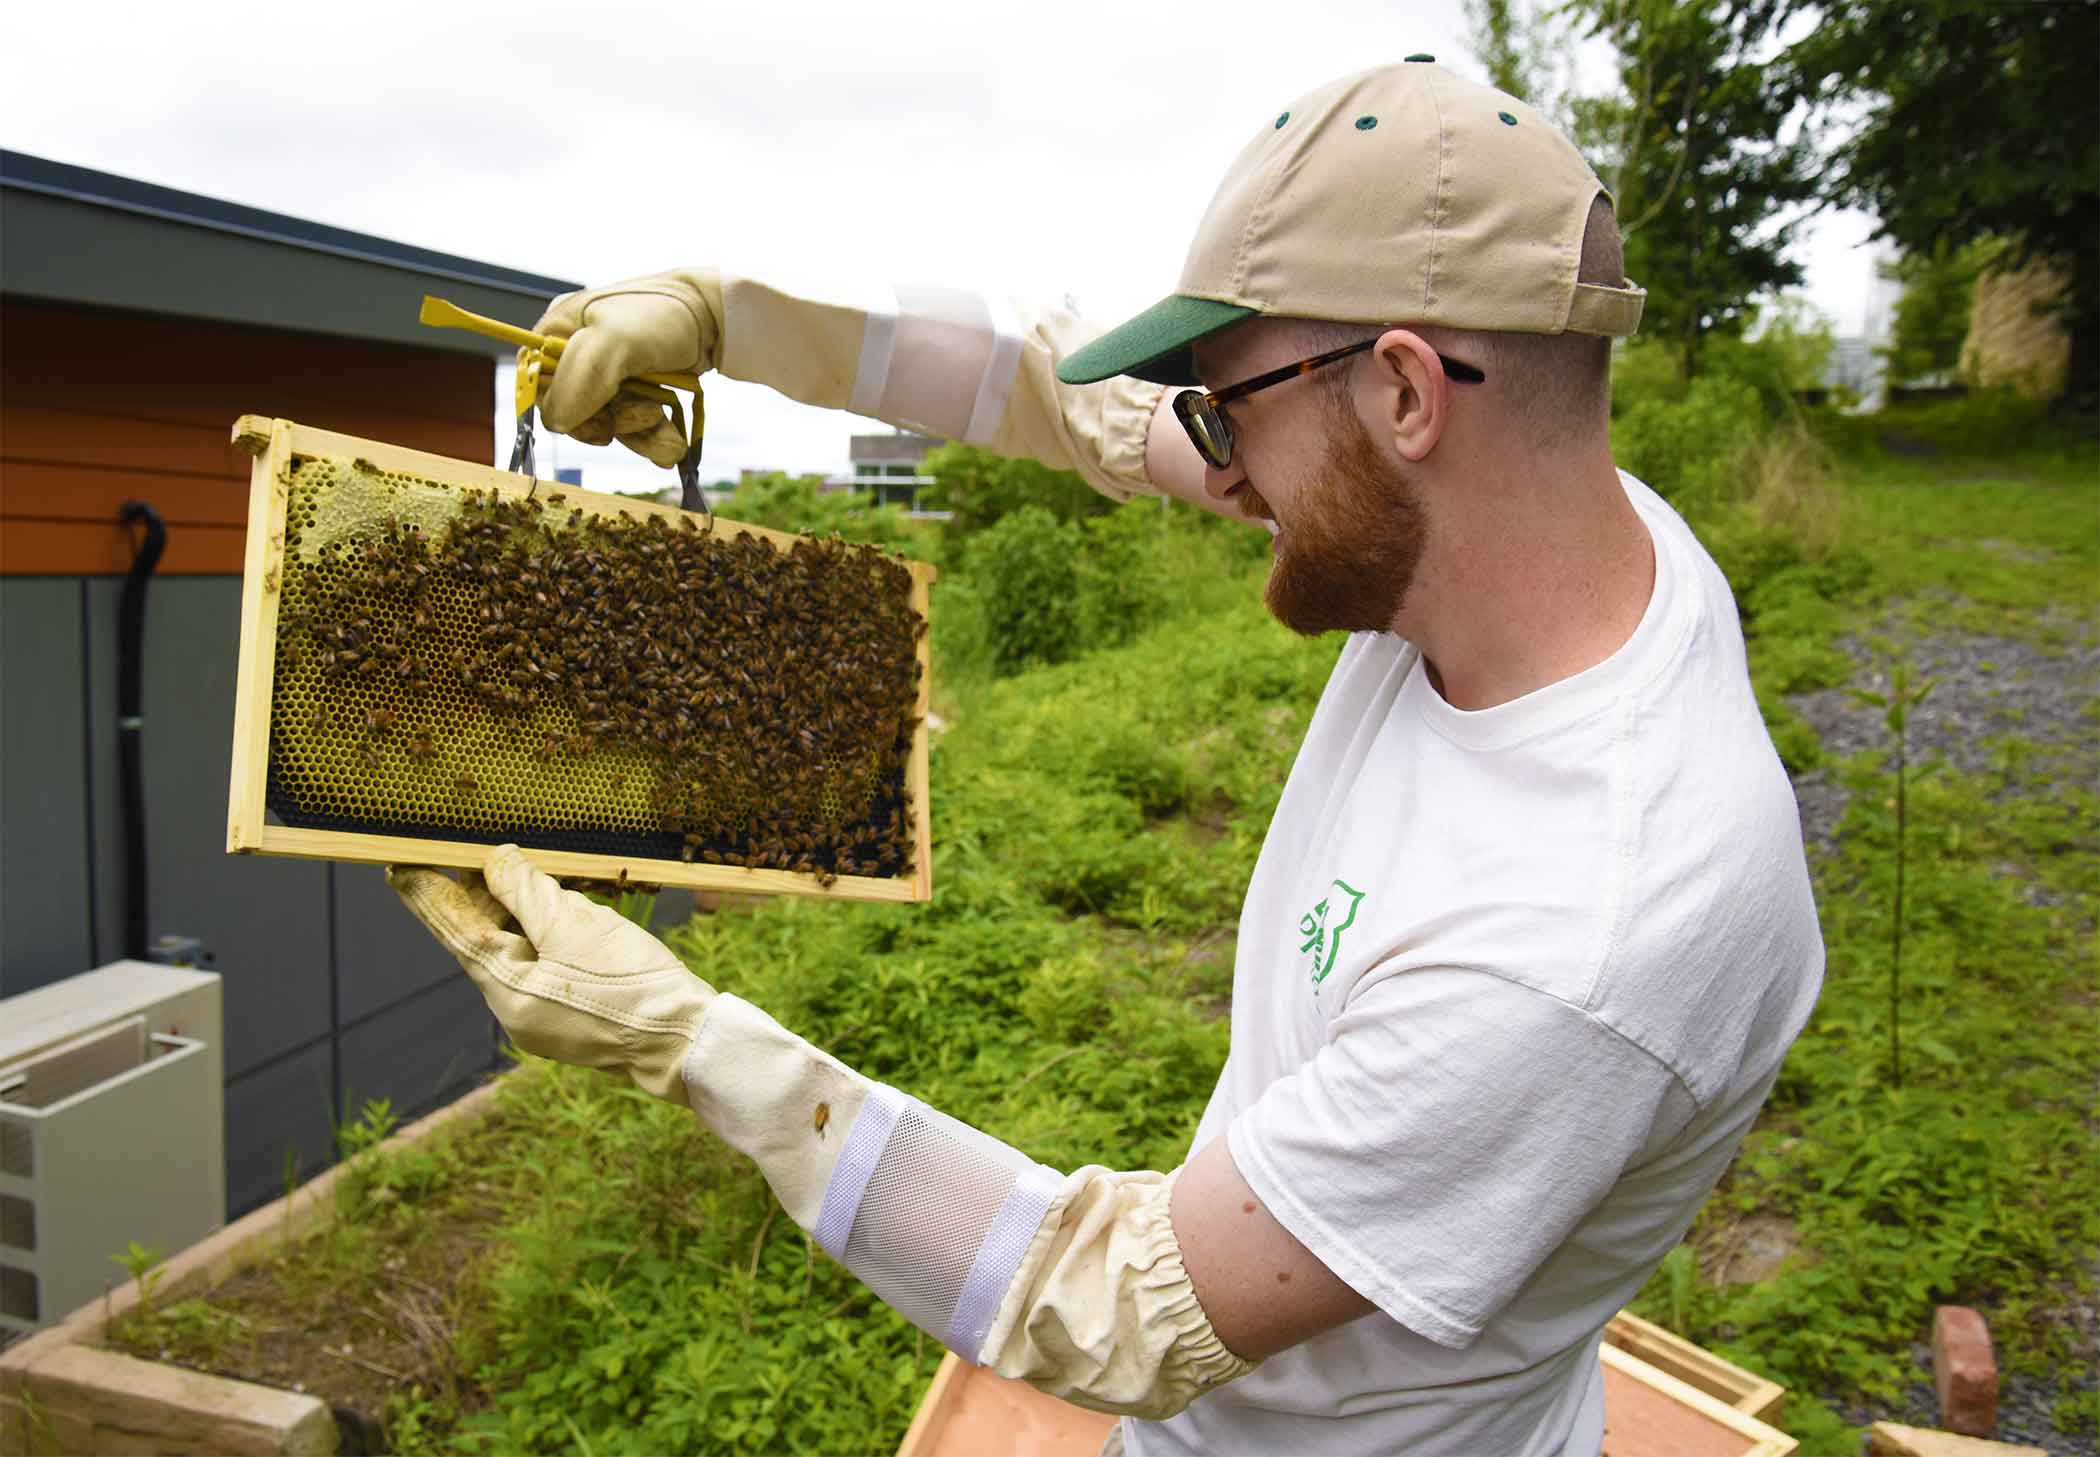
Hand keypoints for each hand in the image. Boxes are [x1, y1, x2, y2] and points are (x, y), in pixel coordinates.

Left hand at [388, 845, 713, 1102]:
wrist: (685, 1040)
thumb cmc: (631, 982)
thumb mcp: (576, 925)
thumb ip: (527, 891)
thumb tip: (495, 862)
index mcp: (506, 990)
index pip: (453, 931)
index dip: (426, 894)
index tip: (399, 866)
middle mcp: (513, 1011)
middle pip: (486, 941)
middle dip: (489, 898)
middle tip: (493, 857)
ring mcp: (540, 1021)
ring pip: (519, 954)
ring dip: (524, 918)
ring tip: (544, 884)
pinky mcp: (567, 1020)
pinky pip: (543, 971)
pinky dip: (547, 940)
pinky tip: (570, 920)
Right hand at [532, 268, 723, 465]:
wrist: (716, 317)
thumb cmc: (663, 315)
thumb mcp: (615, 340)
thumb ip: (581, 379)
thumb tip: (557, 422)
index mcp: (558, 333)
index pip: (537, 385)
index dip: (563, 409)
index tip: (597, 419)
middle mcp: (578, 356)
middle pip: (576, 413)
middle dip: (616, 423)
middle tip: (648, 413)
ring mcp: (608, 376)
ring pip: (610, 426)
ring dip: (641, 436)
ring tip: (669, 436)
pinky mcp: (636, 392)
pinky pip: (634, 429)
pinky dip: (654, 439)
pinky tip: (673, 441)